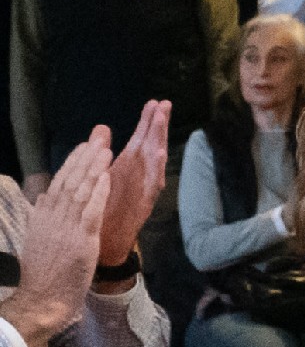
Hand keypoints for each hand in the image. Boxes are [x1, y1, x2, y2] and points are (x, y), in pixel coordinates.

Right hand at [4, 138, 111, 346]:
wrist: (42, 300)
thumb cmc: (44, 273)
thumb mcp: (39, 238)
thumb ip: (43, 216)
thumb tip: (44, 195)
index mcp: (43, 217)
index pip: (59, 183)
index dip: (73, 163)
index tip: (84, 145)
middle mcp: (53, 218)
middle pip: (70, 181)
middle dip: (85, 156)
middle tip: (99, 135)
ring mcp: (66, 229)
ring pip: (81, 192)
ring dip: (94, 168)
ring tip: (105, 148)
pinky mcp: (80, 241)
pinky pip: (91, 212)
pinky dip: (99, 193)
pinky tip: (107, 177)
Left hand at [99, 101, 168, 269]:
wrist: (104, 244)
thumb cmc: (102, 211)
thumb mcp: (100, 177)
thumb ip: (103, 153)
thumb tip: (102, 128)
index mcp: (127, 167)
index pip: (140, 139)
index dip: (147, 122)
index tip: (154, 102)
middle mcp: (139, 176)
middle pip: (151, 145)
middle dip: (157, 125)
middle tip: (163, 104)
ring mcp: (144, 189)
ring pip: (155, 161)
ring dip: (159, 140)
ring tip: (161, 121)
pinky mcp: (145, 203)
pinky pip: (153, 184)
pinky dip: (156, 169)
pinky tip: (158, 153)